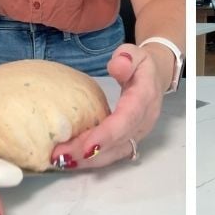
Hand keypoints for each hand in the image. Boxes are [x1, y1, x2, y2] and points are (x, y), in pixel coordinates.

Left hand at [49, 43, 162, 168]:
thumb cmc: (139, 65)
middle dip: (89, 152)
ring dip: (87, 161)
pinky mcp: (129, 140)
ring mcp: (138, 133)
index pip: (127, 119)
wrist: (154, 77)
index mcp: (145, 98)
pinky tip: (70, 159)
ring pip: (114, 153)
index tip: (88, 146)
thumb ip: (127, 57)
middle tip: (59, 155)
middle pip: (117, 142)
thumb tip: (117, 66)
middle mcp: (143, 121)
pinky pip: (111, 154)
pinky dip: (91, 160)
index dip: (108, 134)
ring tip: (60, 160)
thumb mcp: (135, 53)